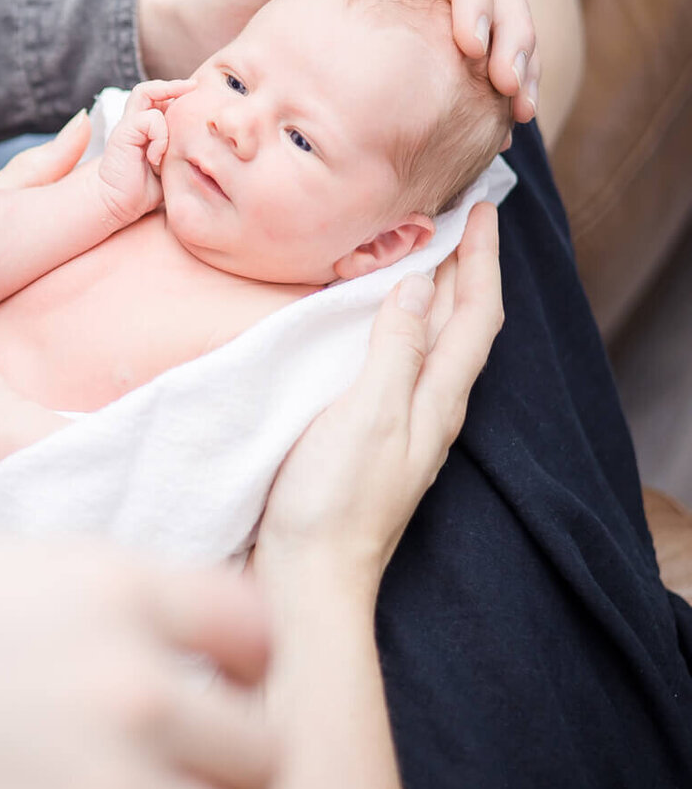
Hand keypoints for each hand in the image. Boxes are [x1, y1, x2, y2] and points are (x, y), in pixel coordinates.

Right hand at [97, 78, 193, 224]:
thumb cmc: (145, 190)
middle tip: (195, 86)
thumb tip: (210, 146)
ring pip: (145, 92)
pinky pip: (149, 120)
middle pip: (150, 89)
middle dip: (175, 85)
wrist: (117, 206)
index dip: (179, 96)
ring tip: (182, 108)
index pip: (161, 100)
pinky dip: (160, 136)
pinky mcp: (122, 134)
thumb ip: (183, 151)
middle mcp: (134, 122)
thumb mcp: (172, 166)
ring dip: (166, 95)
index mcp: (145, 129)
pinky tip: (158, 158)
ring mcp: (127, 126)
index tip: (200, 96)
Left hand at [137, 0, 537, 125]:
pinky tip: (490, 134)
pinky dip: (479, 98)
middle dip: (514, 34)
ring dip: (511, 66)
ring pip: (483, 33)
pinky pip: (454, 74)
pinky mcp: (397, 62)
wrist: (184, 36)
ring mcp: (404, 21)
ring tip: (516, 114)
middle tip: (514, 89)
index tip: (474, 45)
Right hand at [255, 203, 503, 610]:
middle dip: (464, 268)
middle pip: (461, 326)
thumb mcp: (366, 414)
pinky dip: (396, 325)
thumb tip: (418, 285)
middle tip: (454, 217)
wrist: (306, 578)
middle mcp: (427, 410)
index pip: (476, 316)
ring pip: (431, 343)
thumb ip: (395, 349)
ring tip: (419, 253)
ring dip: (433, 294)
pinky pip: (397, 363)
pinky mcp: (367, 436)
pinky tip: (370, 322)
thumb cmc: (333, 503)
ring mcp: (399, 426)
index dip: (482, 261)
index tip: (482, 210)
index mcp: (437, 401)